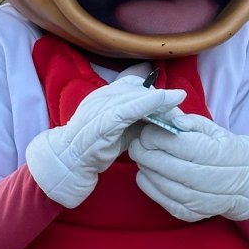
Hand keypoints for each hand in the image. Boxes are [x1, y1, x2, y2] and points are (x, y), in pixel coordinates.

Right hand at [26, 74, 185, 207]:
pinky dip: (145, 104)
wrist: (68, 163)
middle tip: (179, 98)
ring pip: (133, 96)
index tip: (169, 98)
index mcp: (103, 96)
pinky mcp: (101, 122)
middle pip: (135, 89)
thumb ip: (135, 119)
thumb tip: (161, 114)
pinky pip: (127, 109)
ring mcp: (99, 108)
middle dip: (158, 93)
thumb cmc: (95, 147)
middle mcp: (99, 96)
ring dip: (157, 97)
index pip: (131, 85)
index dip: (150, 90)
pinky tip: (161, 101)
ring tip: (177, 97)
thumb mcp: (118, 129)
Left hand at [128, 111, 248, 221]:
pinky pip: (162, 201)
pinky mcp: (190, 214)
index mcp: (216, 154)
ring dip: (146, 169)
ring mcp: (200, 201)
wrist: (247, 182)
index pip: (177, 144)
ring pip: (162, 184)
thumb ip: (192, 122)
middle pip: (167, 166)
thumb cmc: (225, 150)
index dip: (156, 136)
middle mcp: (209, 180)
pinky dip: (149, 186)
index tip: (146, 130)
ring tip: (142, 156)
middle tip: (136, 143)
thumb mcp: (215, 130)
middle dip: (145, 153)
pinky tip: (146, 173)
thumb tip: (172, 119)